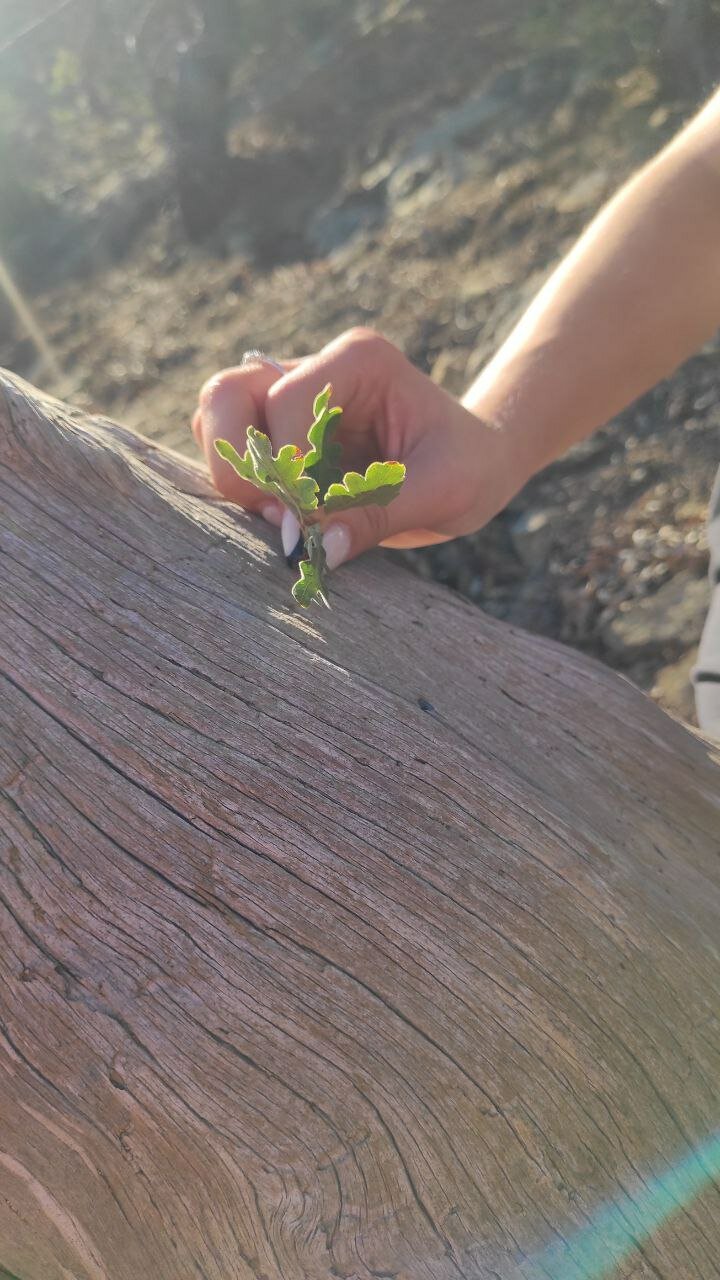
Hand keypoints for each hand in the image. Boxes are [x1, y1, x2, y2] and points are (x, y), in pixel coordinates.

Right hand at [193, 328, 522, 569]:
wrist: (474, 465)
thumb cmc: (467, 466)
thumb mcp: (441, 492)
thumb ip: (378, 515)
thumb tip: (318, 549)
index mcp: (358, 360)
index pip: (288, 401)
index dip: (288, 467)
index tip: (307, 522)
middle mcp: (313, 367)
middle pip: (227, 395)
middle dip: (239, 463)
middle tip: (276, 518)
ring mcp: (286, 396)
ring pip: (214, 417)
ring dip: (234, 475)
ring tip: (280, 519)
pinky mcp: (276, 433)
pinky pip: (228, 450)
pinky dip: (240, 487)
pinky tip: (281, 518)